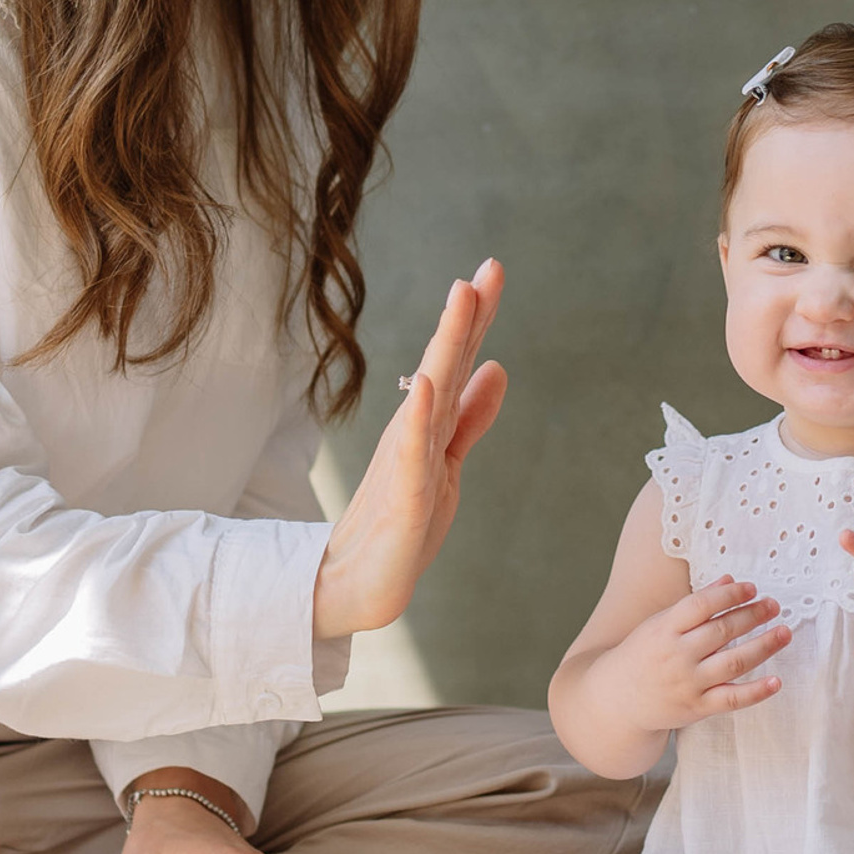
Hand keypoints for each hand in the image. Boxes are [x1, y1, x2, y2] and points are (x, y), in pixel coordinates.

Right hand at [314, 261, 508, 639]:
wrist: (355, 585)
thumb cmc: (400, 523)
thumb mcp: (447, 461)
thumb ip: (471, 417)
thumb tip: (498, 366)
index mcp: (430, 423)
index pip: (458, 361)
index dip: (477, 317)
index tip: (492, 269)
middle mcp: (415, 431)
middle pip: (445, 364)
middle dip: (466, 315)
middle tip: (486, 268)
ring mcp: (406, 461)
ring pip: (431, 394)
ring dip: (447, 345)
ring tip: (461, 298)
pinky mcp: (402, 500)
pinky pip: (412, 455)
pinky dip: (420, 418)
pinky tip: (427, 385)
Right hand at [604, 576, 789, 729]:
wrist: (616, 699)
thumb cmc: (643, 654)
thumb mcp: (661, 623)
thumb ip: (695, 604)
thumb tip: (730, 580)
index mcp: (665, 629)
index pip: (701, 606)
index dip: (729, 595)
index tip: (752, 587)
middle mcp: (677, 655)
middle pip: (722, 631)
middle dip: (753, 616)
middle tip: (774, 605)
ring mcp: (688, 683)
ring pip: (733, 662)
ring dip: (763, 646)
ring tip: (784, 632)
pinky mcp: (697, 708)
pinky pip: (731, 699)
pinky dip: (756, 691)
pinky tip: (776, 681)